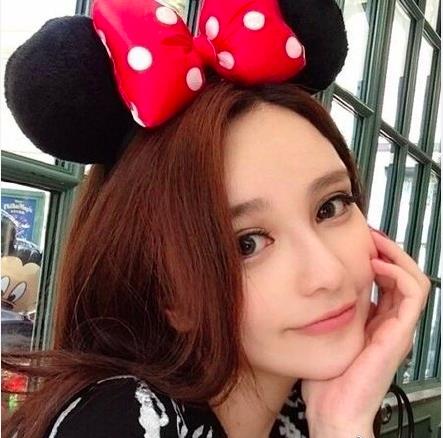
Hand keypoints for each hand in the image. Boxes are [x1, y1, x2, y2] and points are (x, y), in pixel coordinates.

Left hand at [302, 227, 430, 431]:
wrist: (332, 409)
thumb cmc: (328, 376)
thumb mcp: (330, 330)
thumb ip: (334, 308)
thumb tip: (325, 283)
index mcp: (376, 321)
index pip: (388, 280)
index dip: (379, 257)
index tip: (360, 240)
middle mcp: (391, 322)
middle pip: (404, 276)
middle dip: (388, 251)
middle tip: (370, 234)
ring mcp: (397, 328)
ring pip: (414, 280)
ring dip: (396, 256)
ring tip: (375, 243)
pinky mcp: (398, 334)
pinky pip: (412, 295)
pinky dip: (398, 274)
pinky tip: (376, 265)